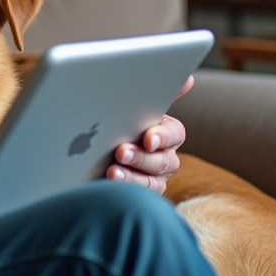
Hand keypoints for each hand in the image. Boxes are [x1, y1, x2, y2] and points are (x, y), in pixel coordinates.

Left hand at [105, 74, 191, 194]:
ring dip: (132, 176)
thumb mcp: (129, 105)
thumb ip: (154, 91)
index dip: (163, 136)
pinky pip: (138, 197)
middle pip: (164, 161)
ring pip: (152, 182)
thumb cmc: (115, 120)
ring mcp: (153, 178)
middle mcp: (164, 156)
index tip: (148, 137)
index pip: (175, 134)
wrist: (87, 148)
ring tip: (112, 170)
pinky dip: (124, 189)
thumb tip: (188, 78)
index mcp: (165, 131)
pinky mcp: (138, 194)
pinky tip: (109, 182)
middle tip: (120, 151)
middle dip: (142, 157)